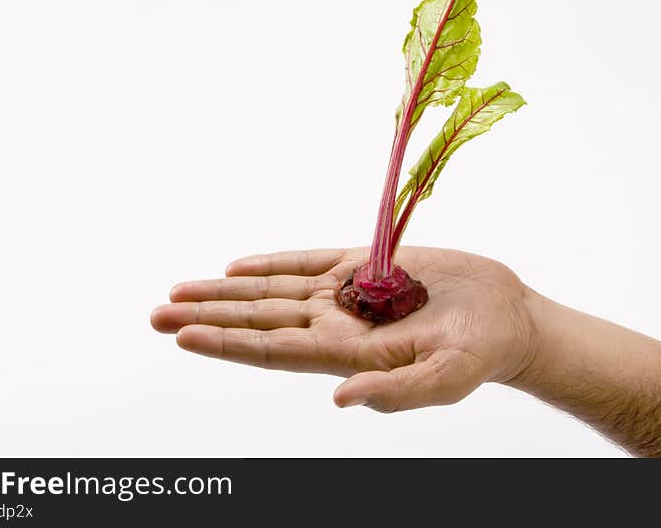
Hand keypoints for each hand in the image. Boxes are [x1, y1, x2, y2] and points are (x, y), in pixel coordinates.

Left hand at [150, 247, 536, 412]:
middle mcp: (335, 324)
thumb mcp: (445, 379)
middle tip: (155, 312)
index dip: (227, 343)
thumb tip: (340, 399)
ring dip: (225, 291)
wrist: (505, 317)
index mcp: (346, 354)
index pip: (272, 350)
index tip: (182, 333)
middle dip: (207, 316)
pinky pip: (307, 261)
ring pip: (272, 290)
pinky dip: (272, 262)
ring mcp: (346, 293)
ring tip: (179, 289)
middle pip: (258, 319)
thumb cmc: (480, 354)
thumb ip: (394, 392)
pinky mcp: (364, 263)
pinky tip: (238, 268)